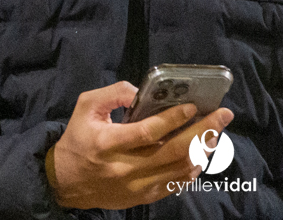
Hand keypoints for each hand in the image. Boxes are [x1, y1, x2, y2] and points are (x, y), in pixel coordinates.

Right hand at [47, 81, 233, 209]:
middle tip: (222, 116)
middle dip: (203, 131)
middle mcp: (125, 167)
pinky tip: (202, 154)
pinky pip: (177, 183)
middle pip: (174, 151)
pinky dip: (193, 168)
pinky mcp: (145, 197)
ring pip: (181, 169)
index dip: (173, 119)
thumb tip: (141, 91)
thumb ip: (112, 94)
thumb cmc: (78, 139)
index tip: (192, 106)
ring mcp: (137, 185)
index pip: (147, 132)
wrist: (67, 181)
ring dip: (203, 149)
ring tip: (216, 132)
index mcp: (107, 143)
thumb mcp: (85, 108)